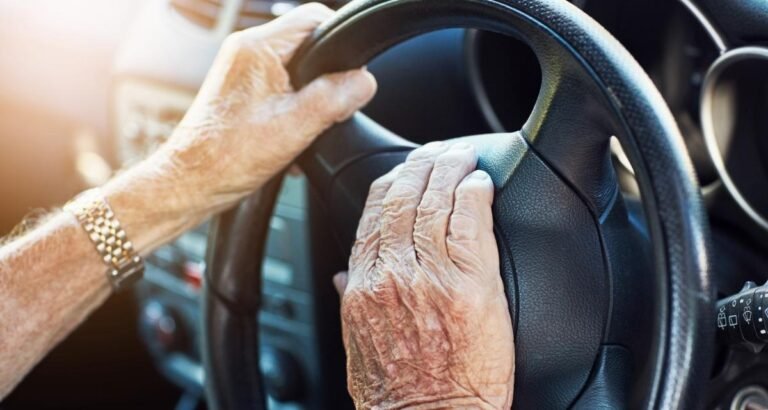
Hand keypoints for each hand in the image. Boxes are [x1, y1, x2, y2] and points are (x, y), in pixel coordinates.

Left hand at [105, 3, 375, 252]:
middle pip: (310, 44)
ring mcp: (243, 71)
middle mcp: (246, 51)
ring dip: (312, 96)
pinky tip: (294, 134)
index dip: (342, 45)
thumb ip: (335, 98)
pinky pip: (284, 86)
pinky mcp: (243, 91)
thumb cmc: (227, 157)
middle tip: (328, 109)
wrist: (191, 183)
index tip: (350, 78)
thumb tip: (365, 81)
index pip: (316, 19)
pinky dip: (296, 108)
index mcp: (257, 48)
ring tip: (307, 125)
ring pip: (299, 68)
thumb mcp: (296, 126)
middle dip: (328, 77)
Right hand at [334, 143, 514, 408]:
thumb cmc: (397, 392)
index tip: (406, 170)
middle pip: (404, 199)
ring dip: (450, 171)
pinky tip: (479, 183)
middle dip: (422, 165)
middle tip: (438, 150)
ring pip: (436, 205)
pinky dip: (474, 197)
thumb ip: (351, 299)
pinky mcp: (470, 287)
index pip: (374, 215)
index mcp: (363, 285)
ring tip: (462, 156)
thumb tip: (344, 274)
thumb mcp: (358, 343)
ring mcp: (430, 278)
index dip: (392, 183)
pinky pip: (470, 225)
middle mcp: (392, 275)